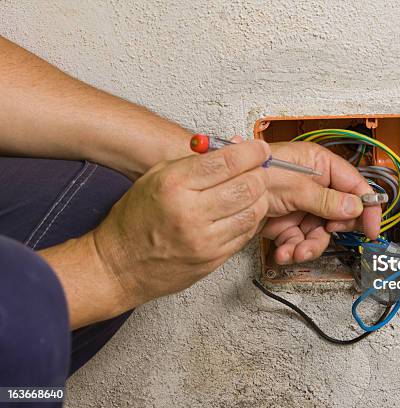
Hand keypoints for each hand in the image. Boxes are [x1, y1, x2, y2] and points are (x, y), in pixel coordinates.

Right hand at [92, 140, 271, 306]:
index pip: (228, 162)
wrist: (120, 265)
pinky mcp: (214, 258)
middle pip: (248, 186)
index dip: (251, 152)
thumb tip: (233, 147)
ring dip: (259, 196)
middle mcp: (191, 213)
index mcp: (174, 186)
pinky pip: (247, 232)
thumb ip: (196, 161)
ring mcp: (205, 240)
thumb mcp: (157, 177)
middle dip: (259, 172)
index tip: (258, 148)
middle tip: (257, 168)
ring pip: (254, 210)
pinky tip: (243, 209)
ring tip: (251, 189)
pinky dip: (252, 217)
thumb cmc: (135, 220)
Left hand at [260, 141, 381, 264]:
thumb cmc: (253, 172)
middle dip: (330, 231)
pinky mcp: (286, 223)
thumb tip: (355, 208)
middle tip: (325, 234)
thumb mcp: (295, 186)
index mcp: (320, 165)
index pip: (354, 185)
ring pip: (319, 233)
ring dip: (309, 247)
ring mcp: (299, 206)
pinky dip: (294, 250)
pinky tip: (284, 253)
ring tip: (297, 251)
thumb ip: (327, 199)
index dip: (367, 206)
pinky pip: (300, 241)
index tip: (372, 228)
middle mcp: (313, 185)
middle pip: (338, 214)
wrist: (223, 192)